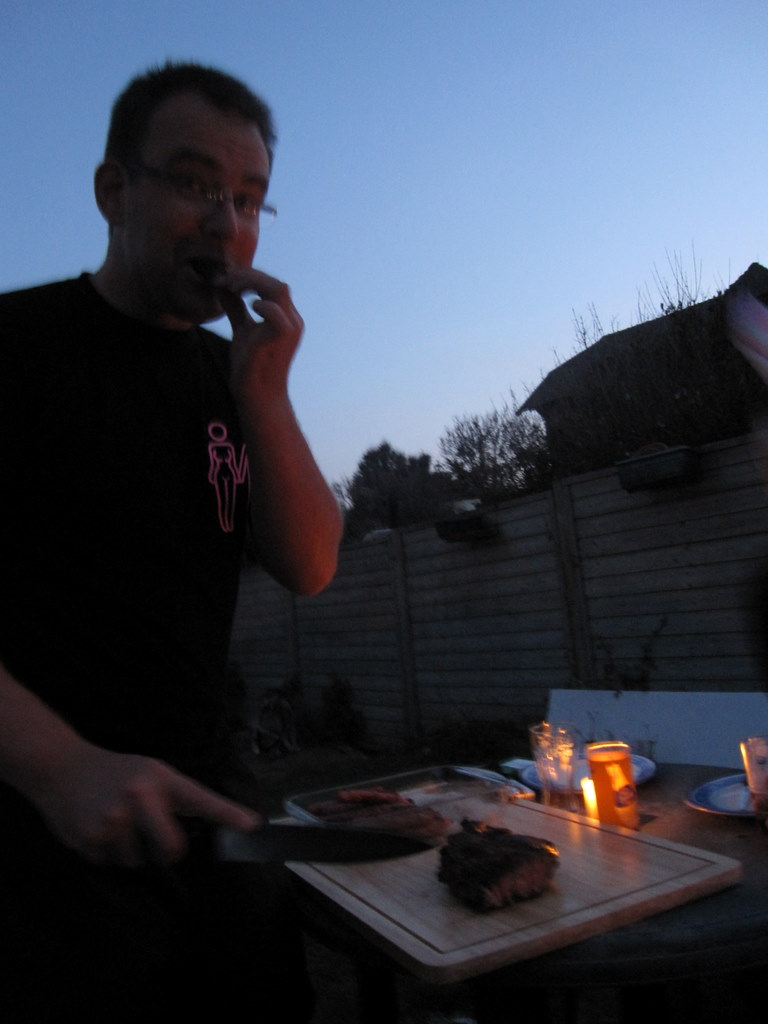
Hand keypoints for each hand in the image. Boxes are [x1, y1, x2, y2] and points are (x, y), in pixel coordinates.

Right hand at [32, 742, 260, 866]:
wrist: (62, 767)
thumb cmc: (115, 772)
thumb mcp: (150, 772)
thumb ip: (175, 797)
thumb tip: (206, 824)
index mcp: (159, 779)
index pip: (200, 799)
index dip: (228, 814)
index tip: (251, 825)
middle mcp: (139, 797)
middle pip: (171, 849)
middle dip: (167, 851)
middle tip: (156, 838)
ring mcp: (113, 820)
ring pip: (137, 861)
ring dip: (129, 849)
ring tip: (114, 821)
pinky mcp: (90, 839)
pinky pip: (110, 863)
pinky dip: (106, 852)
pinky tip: (97, 828)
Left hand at [216, 267, 303, 401]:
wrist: (258, 397)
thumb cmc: (252, 368)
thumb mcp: (242, 331)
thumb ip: (236, 309)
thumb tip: (223, 288)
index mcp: (286, 318)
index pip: (272, 286)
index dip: (250, 277)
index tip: (225, 279)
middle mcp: (292, 321)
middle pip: (277, 283)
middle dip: (249, 275)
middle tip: (224, 280)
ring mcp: (290, 328)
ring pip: (278, 289)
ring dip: (252, 283)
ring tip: (231, 288)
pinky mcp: (282, 338)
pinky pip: (275, 312)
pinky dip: (260, 304)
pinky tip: (247, 307)